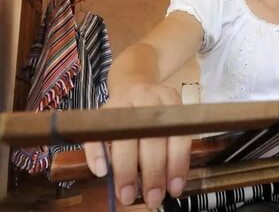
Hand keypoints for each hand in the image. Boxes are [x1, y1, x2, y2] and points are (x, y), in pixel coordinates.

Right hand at [84, 84, 191, 207]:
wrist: (133, 83)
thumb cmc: (155, 113)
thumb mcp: (170, 121)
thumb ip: (171, 146)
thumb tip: (169, 186)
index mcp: (172, 102)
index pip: (178, 135)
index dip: (177, 165)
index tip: (174, 189)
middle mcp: (148, 99)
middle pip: (152, 138)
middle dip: (153, 173)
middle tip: (152, 198)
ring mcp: (123, 102)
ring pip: (125, 138)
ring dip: (126, 171)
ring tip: (127, 195)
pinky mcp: (100, 110)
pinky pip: (97, 134)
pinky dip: (98, 154)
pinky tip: (102, 172)